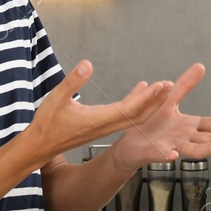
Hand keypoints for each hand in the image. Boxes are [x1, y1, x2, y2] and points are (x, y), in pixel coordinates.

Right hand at [23, 60, 172, 165]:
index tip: (160, 86)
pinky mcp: (101, 127)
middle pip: (138, 115)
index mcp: (99, 120)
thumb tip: (88, 64)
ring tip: (161, 90)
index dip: (147, 97)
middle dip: (155, 101)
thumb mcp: (56, 98)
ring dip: (149, 105)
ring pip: (134, 118)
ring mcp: (105, 128)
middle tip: (170, 85)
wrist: (40, 146)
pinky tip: (139, 93)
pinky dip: (136, 105)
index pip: (129, 108)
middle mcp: (106, 126)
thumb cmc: (47, 123)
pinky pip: (125, 117)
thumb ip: (73, 81)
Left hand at [109, 63, 210, 164]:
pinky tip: (173, 154)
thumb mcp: (169, 100)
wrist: (127, 144)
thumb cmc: (150, 124)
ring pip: (193, 150)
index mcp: (189, 127)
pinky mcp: (152, 152)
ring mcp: (170, 147)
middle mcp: (184, 139)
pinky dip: (166, 155)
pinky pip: (159, 154)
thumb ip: (185, 86)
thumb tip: (200, 66)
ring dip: (209, 149)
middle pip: (210, 139)